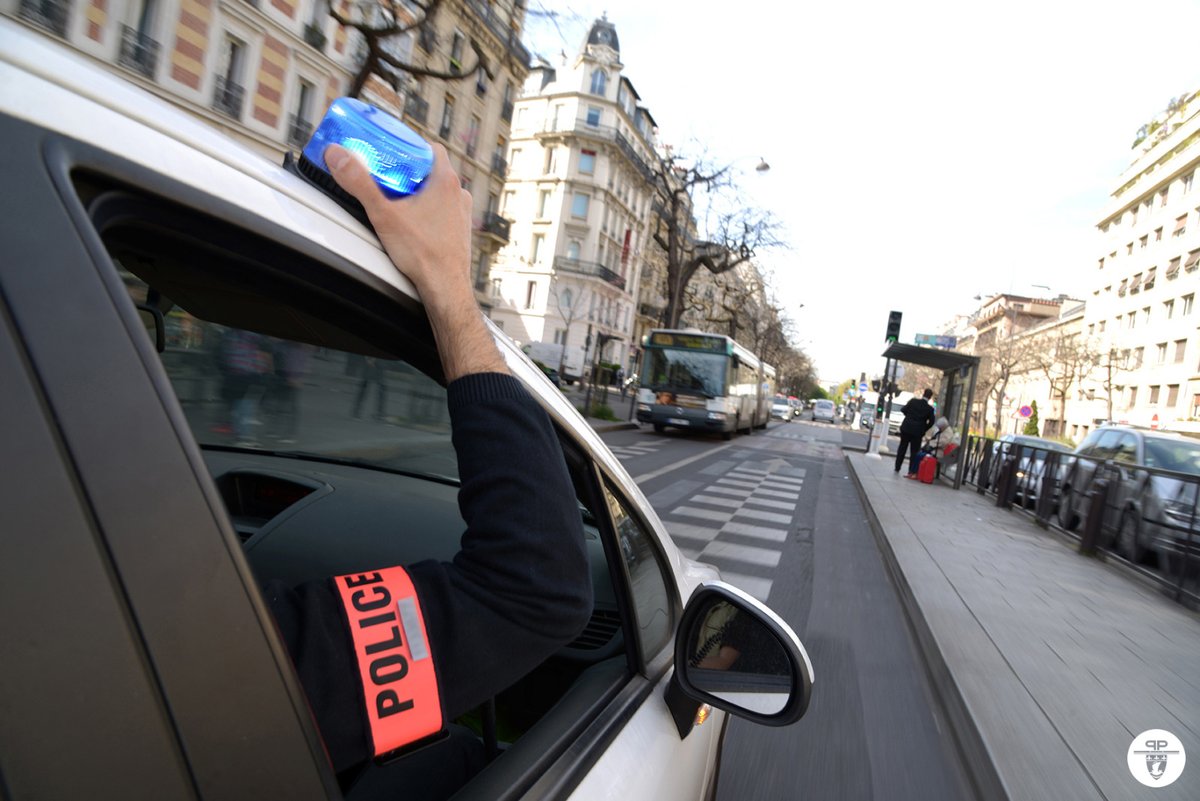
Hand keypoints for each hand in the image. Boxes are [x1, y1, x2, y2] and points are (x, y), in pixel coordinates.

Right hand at [324, 142, 472, 308]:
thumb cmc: (423, 254)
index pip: (430, 148)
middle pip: (431, 170)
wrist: (446, 288)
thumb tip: (337, 155)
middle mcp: (459, 195)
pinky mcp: (460, 232)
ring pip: (438, 192)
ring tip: (396, 199)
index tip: (390, 150)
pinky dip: (428, 211)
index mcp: (445, 181)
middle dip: (408, 171)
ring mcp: (462, 214)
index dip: (409, 146)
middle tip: (386, 176)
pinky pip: (443, 212)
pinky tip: (412, 222)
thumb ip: (358, 183)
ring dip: (419, 192)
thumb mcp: (383, 214)